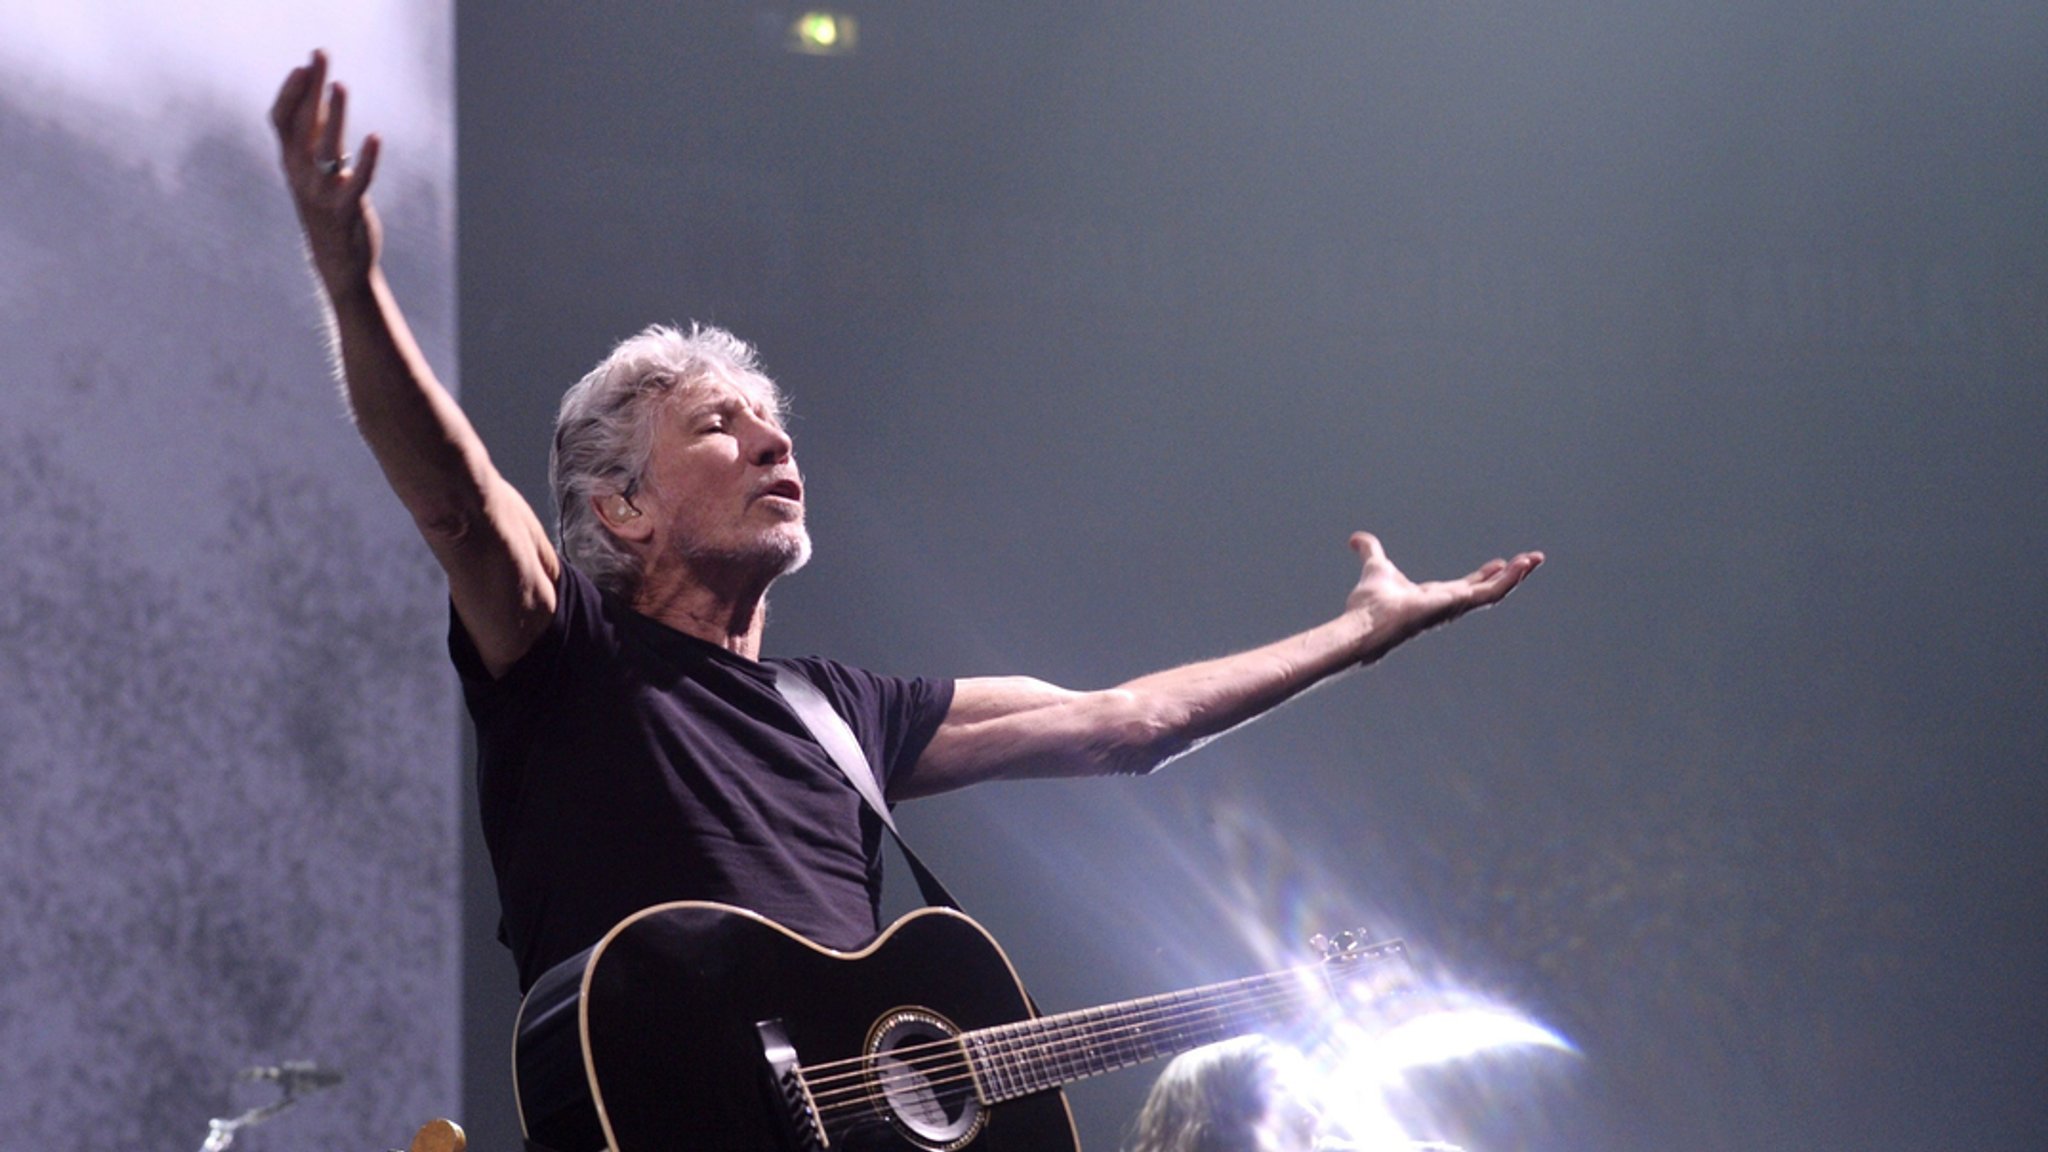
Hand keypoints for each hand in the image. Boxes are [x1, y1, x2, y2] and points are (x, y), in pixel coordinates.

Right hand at [270, 50, 382, 292]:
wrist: (337, 260)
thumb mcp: (317, 167)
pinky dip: (367, 161)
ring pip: (326, 148)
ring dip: (334, 115)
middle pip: (301, 124)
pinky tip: (376, 138)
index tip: (305, 64)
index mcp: (291, 162)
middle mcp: (301, 174)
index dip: (291, 91)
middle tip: (320, 55)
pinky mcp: (348, 210)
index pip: (282, 120)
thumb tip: (320, 92)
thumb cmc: (327, 205)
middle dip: (310, 87)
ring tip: (340, 85)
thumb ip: (317, 133)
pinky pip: (358, 182)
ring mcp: (322, 193)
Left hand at [1343, 532, 1542, 652]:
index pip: (1466, 587)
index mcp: (1434, 597)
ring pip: (1495, 592)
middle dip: (1510, 576)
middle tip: (1531, 560)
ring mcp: (1456, 607)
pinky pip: (1492, 593)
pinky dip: (1509, 579)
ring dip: (1517, 575)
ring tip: (1535, 559)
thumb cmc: (1370, 604)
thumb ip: (1369, 552)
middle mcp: (1449, 605)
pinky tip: (1523, 564)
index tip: (1499, 563)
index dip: (1483, 576)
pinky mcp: (1459, 605)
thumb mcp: (1376, 567)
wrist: (1367, 622)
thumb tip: (1355, 539)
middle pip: (1487, 590)